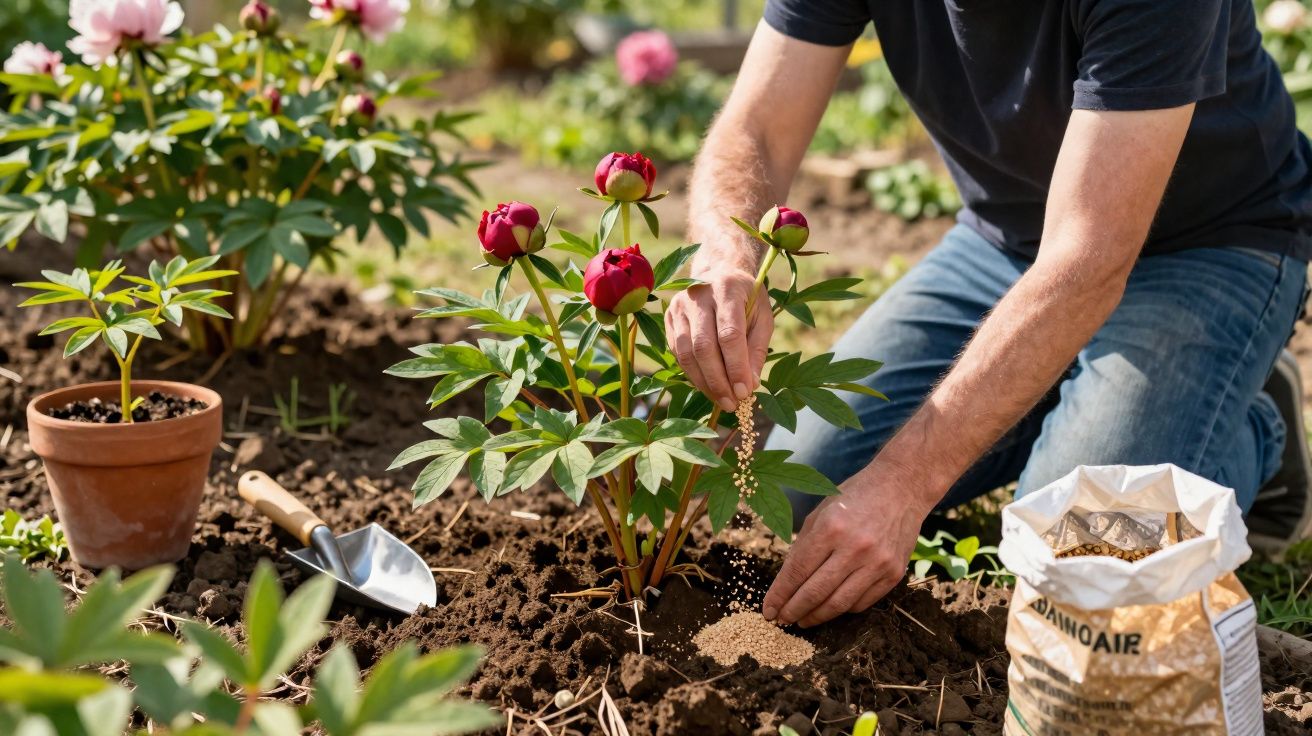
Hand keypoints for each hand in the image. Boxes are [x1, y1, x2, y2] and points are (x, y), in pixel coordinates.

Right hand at [665, 261, 773, 411]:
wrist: (719, 271)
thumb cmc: (746, 298)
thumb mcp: (763, 317)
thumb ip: (757, 349)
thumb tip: (750, 385)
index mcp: (727, 289)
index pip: (729, 335)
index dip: (736, 367)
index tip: (745, 392)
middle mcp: (698, 295)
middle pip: (703, 346)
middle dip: (718, 380)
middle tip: (732, 404)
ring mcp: (678, 306)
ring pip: (686, 353)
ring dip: (703, 382)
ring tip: (721, 401)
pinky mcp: (668, 318)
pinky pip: (678, 353)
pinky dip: (693, 374)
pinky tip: (708, 386)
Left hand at [762, 467, 929, 626]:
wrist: (901, 488)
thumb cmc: (855, 497)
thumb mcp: (821, 512)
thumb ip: (803, 545)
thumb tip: (786, 582)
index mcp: (831, 528)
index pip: (797, 571)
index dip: (780, 595)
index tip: (768, 610)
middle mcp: (855, 548)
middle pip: (815, 592)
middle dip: (793, 611)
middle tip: (782, 620)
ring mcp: (877, 563)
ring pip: (838, 604)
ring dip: (816, 617)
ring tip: (803, 620)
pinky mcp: (893, 574)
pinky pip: (862, 603)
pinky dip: (842, 609)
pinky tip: (830, 608)